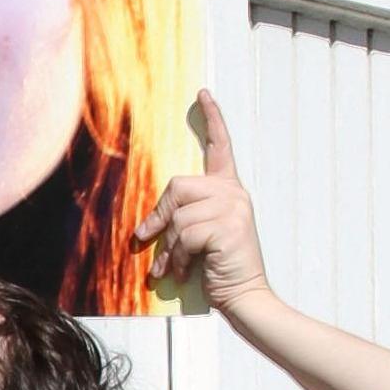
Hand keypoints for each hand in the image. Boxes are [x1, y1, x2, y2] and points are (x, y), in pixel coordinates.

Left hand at [136, 91, 271, 316]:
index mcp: (230, 189)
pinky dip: (178, 257)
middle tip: (148, 239)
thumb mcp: (198, 237)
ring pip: (179, 216)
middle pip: (179, 186)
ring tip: (174, 266)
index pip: (221, 147)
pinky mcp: (229, 227)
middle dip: (160, 217)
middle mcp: (234, 193)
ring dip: (169, 247)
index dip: (213, 119)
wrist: (245, 296)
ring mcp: (234, 209)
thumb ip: (181, 219)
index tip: (203, 93)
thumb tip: (145, 226)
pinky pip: (185, 235)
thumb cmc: (219, 267)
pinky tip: (185, 271)